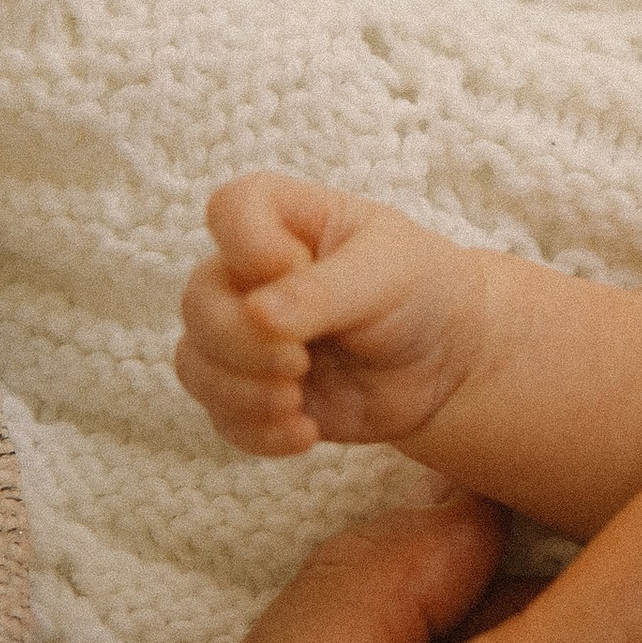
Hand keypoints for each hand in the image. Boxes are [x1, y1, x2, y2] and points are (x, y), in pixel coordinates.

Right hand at [177, 174, 492, 455]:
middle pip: (199, 301)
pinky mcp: (252, 390)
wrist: (446, 361)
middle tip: (298, 363)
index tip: (299, 268)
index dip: (250, 247)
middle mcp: (249, 275)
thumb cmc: (417, 292)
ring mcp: (245, 335)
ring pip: (195, 363)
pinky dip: (256, 430)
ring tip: (296, 403)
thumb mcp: (385, 275)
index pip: (228, 210)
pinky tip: (305, 432)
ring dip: (241, 393)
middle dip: (241, 342)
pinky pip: (220, 414)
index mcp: (282, 219)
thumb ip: (321, 292)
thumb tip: (256, 315)